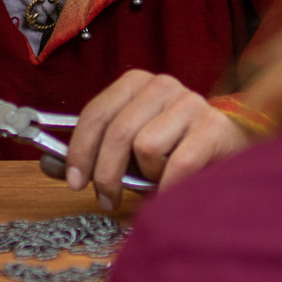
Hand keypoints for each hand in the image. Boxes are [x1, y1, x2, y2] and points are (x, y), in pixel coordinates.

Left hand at [63, 71, 251, 206]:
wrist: (231, 146)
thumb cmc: (173, 148)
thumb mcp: (129, 148)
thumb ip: (91, 154)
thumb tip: (50, 165)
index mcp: (138, 83)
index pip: (97, 112)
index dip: (79, 149)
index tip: (75, 181)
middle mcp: (164, 85)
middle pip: (118, 131)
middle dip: (105, 172)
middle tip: (106, 198)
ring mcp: (192, 104)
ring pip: (146, 146)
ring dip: (147, 174)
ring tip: (156, 179)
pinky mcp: (215, 128)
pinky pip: (177, 164)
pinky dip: (166, 186)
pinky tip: (168, 192)